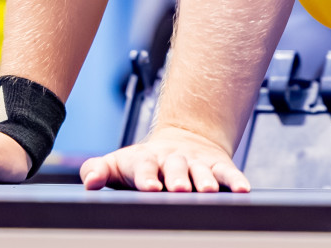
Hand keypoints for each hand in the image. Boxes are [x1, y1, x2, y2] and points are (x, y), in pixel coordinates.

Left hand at [80, 124, 249, 192]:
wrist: (180, 140)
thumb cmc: (144, 162)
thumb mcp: (119, 165)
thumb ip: (98, 170)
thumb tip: (88, 182)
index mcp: (146, 160)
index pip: (143, 166)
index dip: (146, 176)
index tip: (149, 187)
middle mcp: (172, 159)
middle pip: (175, 167)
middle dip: (178, 178)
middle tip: (179, 189)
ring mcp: (195, 161)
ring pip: (202, 169)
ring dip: (205, 179)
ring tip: (209, 190)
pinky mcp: (217, 164)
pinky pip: (227, 171)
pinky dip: (235, 179)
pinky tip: (242, 189)